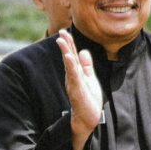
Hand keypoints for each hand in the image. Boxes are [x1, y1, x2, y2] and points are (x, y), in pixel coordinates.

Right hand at [58, 30, 102, 149]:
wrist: (88, 118)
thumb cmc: (88, 100)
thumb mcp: (89, 79)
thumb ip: (86, 66)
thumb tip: (83, 51)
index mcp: (76, 73)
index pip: (72, 55)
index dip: (69, 43)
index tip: (64, 31)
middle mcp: (73, 76)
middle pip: (68, 57)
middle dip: (65, 44)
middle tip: (61, 32)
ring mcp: (74, 83)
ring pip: (69, 65)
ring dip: (65, 52)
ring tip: (62, 41)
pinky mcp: (77, 90)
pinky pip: (74, 76)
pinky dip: (71, 66)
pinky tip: (69, 57)